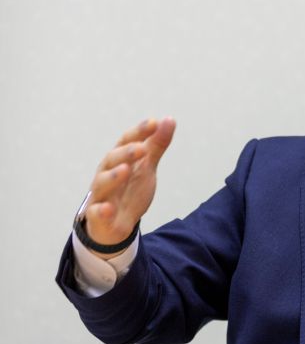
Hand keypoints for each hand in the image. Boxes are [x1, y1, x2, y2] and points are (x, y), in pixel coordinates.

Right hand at [82, 117, 175, 255]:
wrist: (116, 223)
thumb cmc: (129, 190)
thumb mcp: (146, 167)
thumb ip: (156, 145)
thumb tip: (169, 119)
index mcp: (118, 160)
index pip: (125, 142)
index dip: (138, 132)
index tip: (154, 123)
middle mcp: (106, 174)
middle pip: (112, 160)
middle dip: (126, 153)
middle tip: (142, 148)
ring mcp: (101, 195)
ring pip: (102, 183)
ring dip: (113, 176)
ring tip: (125, 170)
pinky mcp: (97, 216)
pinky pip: (96, 213)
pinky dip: (101, 210)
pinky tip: (107, 208)